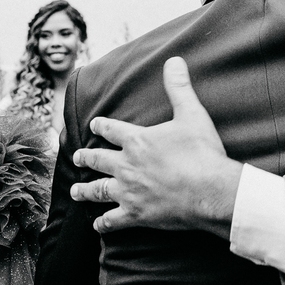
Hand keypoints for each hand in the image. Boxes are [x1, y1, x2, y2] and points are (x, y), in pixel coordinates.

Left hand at [70, 57, 241, 236]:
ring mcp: (128, 192)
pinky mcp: (136, 215)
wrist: (210, 191)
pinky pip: (112, 221)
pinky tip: (96, 225)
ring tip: (75, 191)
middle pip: (98, 159)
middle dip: (86, 157)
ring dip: (85, 190)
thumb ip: (179, 87)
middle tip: (77, 156)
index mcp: (137, 140)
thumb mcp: (192, 114)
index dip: (102, 125)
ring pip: (98, 190)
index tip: (94, 123)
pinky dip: (103, 223)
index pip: (111, 129)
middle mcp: (126, 165)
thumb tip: (174, 60)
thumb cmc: (202, 153)